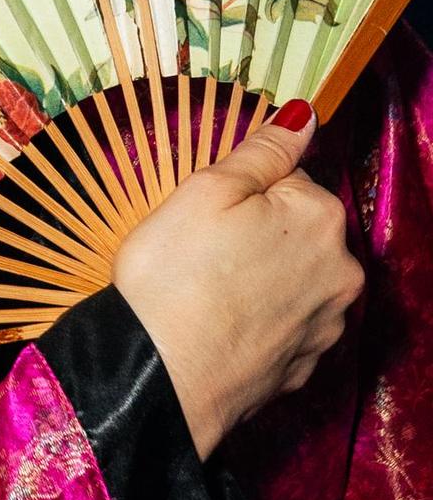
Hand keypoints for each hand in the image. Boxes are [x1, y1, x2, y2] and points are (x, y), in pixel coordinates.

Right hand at [112, 108, 362, 457]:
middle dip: (259, 237)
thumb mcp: (205, 191)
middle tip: (202, 256)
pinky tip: (220, 329)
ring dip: (263, 282)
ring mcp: (325, 325)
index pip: (290, 179)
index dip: (242, 192)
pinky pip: (284, 329)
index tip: (207, 216)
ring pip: (294, 282)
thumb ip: (262, 150)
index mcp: (320, 217)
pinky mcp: (304, 369)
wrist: (159, 383)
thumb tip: (303, 116)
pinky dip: (259, 325)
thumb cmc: (173, 281)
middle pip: (298, 233)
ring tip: (209, 296)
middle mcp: (340, 270)